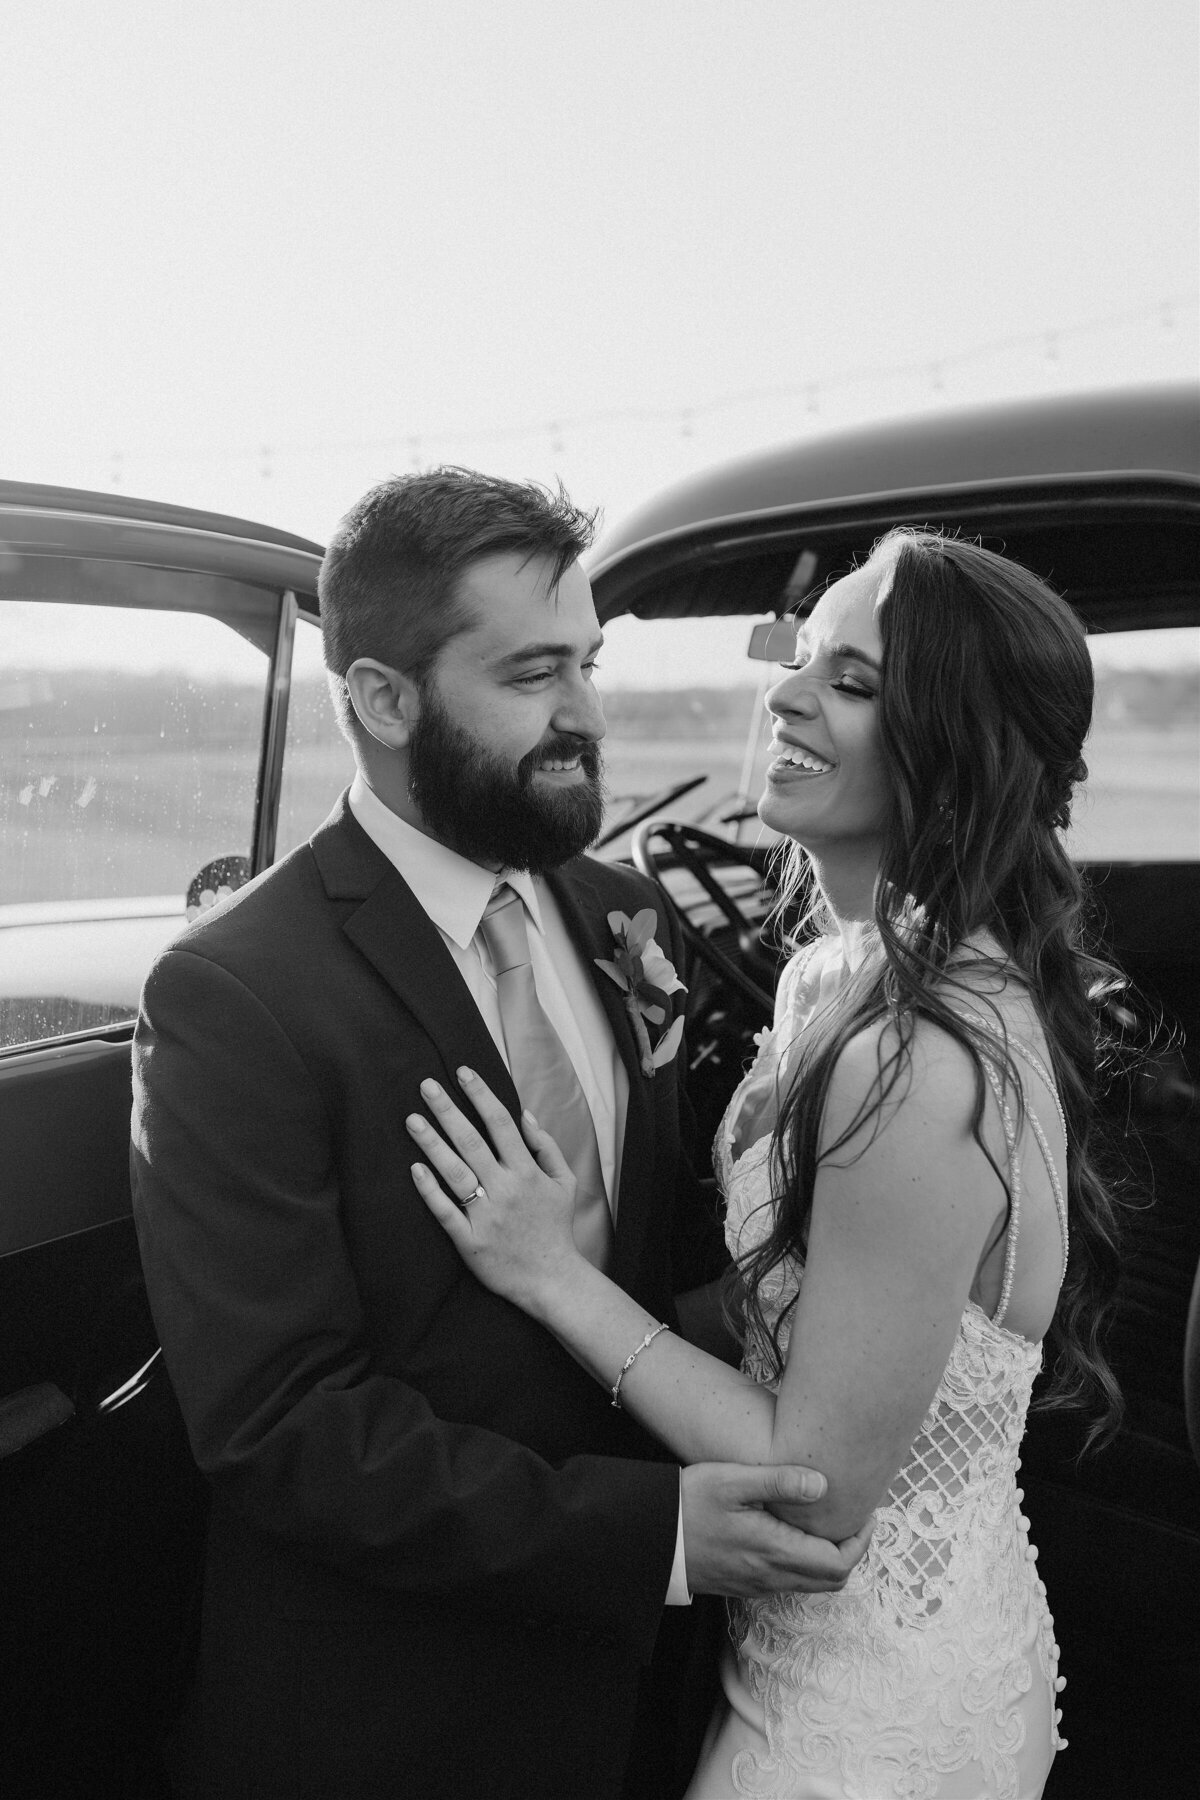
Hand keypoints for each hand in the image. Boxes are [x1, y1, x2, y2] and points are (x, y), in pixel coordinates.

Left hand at [408, 1067, 581, 1307]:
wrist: (551, 1279)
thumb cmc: (555, 1227)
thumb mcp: (564, 1183)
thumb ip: (546, 1147)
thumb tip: (525, 1115)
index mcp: (527, 1173)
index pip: (501, 1124)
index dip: (481, 1095)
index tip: (462, 1072)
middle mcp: (505, 1190)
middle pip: (472, 1142)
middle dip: (448, 1110)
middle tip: (426, 1085)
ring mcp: (486, 1215)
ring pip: (455, 1172)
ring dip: (432, 1144)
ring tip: (412, 1119)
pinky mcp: (470, 1240)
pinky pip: (446, 1211)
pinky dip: (430, 1190)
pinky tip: (415, 1168)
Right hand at [681, 1463, 872, 1597]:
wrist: (649, 1540)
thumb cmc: (688, 1505)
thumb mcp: (732, 1481)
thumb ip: (779, 1481)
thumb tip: (824, 1485)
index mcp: (775, 1551)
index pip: (838, 1563)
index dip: (861, 1542)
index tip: (866, 1513)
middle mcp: (771, 1575)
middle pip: (831, 1580)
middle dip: (851, 1551)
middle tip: (854, 1518)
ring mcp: (757, 1584)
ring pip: (811, 1583)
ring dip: (829, 1559)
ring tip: (828, 1523)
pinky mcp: (743, 1584)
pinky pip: (789, 1582)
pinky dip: (806, 1564)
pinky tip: (795, 1535)